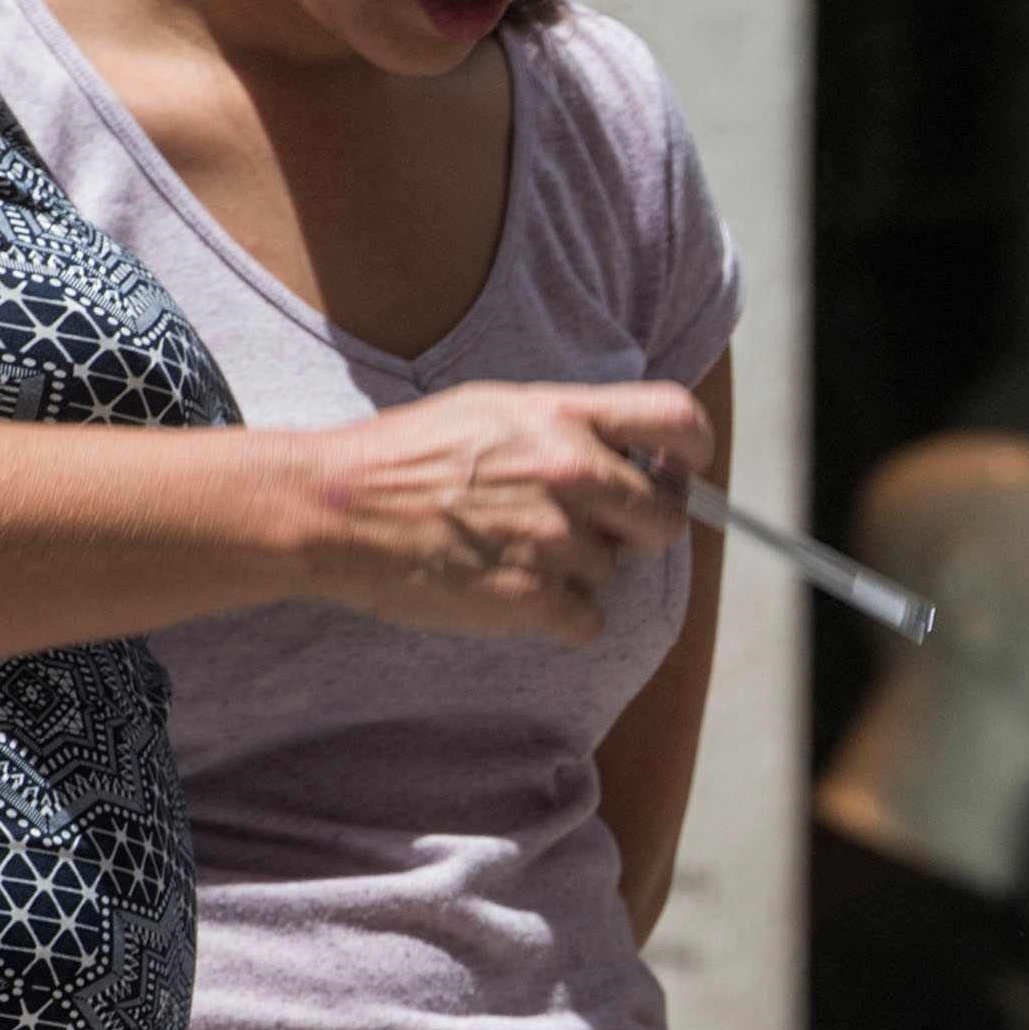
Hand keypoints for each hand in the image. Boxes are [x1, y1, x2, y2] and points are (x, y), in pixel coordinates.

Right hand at [297, 381, 705, 643]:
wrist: (336, 509)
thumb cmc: (405, 458)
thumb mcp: (491, 409)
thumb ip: (565, 426)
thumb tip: (629, 456)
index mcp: (561, 415)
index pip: (674, 419)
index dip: (693, 450)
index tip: (683, 467)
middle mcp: (569, 472)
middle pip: (663, 518)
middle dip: (637, 529)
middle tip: (588, 528)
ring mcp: (553, 538)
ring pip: (612, 570)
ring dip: (577, 570)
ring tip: (511, 550)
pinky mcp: (530, 598)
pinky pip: (586, 620)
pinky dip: (558, 616)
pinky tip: (508, 589)